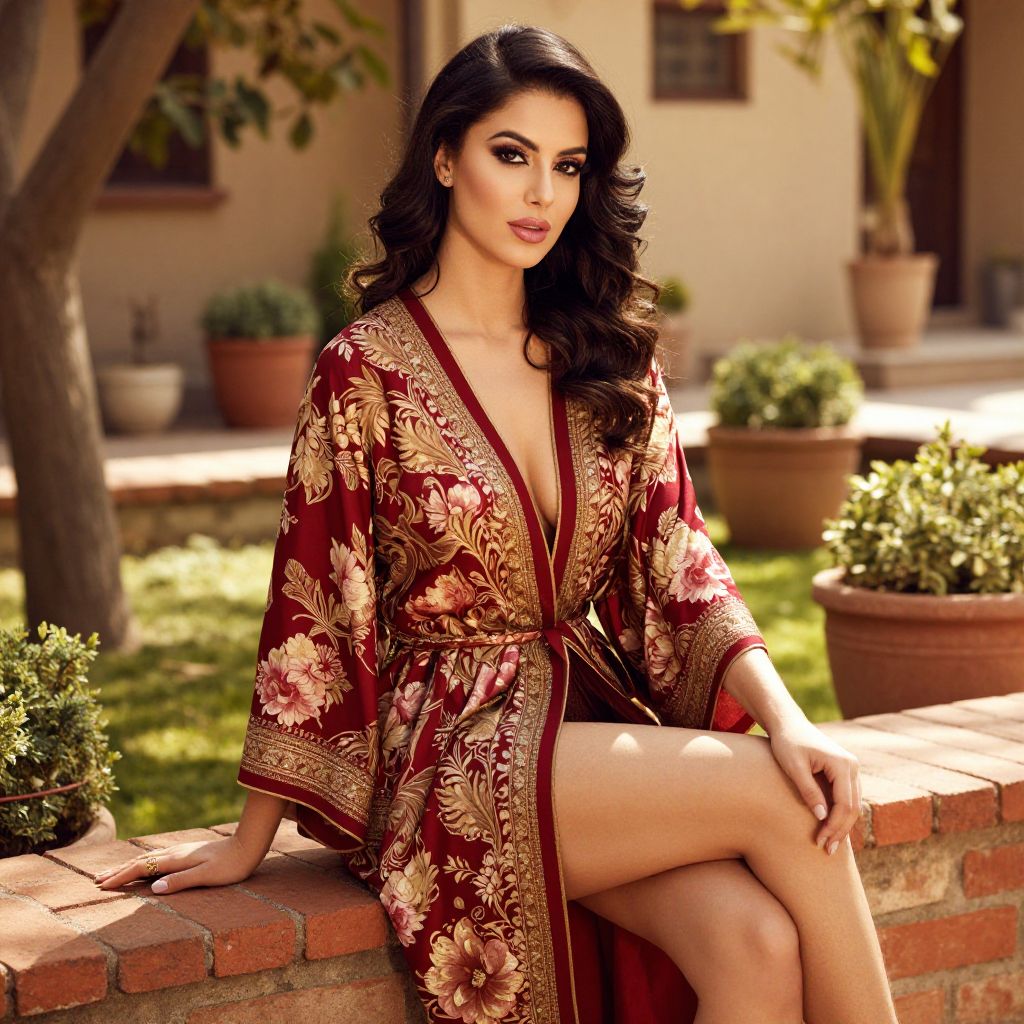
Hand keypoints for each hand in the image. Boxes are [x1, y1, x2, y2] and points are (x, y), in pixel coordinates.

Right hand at [92, 836, 258, 893]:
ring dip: (129, 866)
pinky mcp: (188, 853)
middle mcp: (175, 853)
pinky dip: (143, 862)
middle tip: (96, 880)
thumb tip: (153, 888)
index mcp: (176, 859)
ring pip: (148, 858)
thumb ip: (180, 881)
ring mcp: (181, 852)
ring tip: (113, 872)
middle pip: (140, 861)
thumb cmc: (230, 865)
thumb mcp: (207, 876)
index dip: (121, 877)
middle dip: (118, 870)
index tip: (101, 886)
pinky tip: (145, 865)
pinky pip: (158, 858)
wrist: (248, 846)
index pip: (142, 868)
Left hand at [768, 714, 861, 856]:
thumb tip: (821, 817)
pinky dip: (842, 814)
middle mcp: (852, 766)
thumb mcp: (793, 767)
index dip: (834, 826)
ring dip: (843, 825)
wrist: (788, 724)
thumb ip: (808, 790)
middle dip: (840, 831)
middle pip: (853, 807)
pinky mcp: (846, 771)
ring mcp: (851, 768)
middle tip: (827, 850)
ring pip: (854, 804)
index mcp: (842, 764)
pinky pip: (848, 797)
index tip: (821, 842)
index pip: (844, 804)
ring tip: (830, 844)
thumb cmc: (787, 743)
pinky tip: (832, 828)